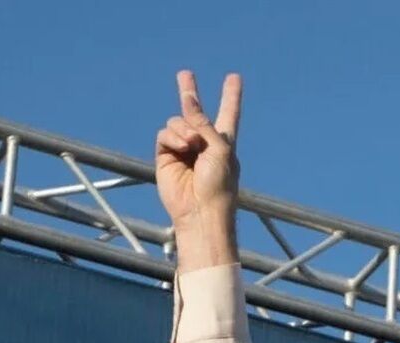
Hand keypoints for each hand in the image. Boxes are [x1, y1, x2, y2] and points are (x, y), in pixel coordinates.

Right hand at [155, 71, 241, 270]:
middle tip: (185, 74)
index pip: (228, 113)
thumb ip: (205, 123)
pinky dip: (172, 137)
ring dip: (184, 129)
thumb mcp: (220, 149)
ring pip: (177, 121)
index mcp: (224, 141)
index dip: (231, 96)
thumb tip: (189, 101)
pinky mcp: (166, 155)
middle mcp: (204, 142)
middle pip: (196, 112)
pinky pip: (165, 133)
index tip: (234, 77)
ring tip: (192, 145)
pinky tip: (182, 147)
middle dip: (189, 93)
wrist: (200, 211)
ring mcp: (184, 148)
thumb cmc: (219, 184)